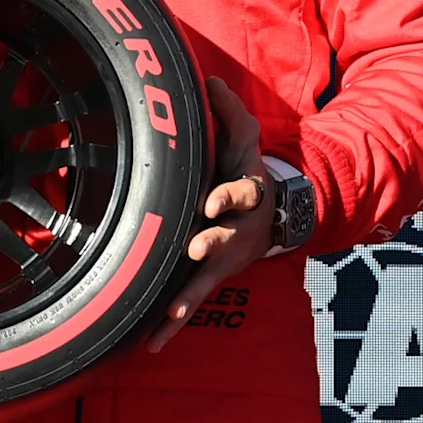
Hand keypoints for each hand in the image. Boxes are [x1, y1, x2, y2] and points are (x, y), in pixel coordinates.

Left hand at [149, 76, 272, 352]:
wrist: (273, 216)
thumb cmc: (248, 171)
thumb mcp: (246, 138)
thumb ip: (229, 111)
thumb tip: (208, 76)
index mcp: (244, 194)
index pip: (241, 194)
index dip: (228, 198)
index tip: (212, 202)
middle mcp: (236, 230)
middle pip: (226, 239)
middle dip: (212, 244)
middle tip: (197, 248)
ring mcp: (223, 259)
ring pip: (206, 279)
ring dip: (189, 297)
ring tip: (172, 315)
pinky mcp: (209, 278)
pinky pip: (188, 304)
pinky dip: (170, 327)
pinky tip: (149, 346)